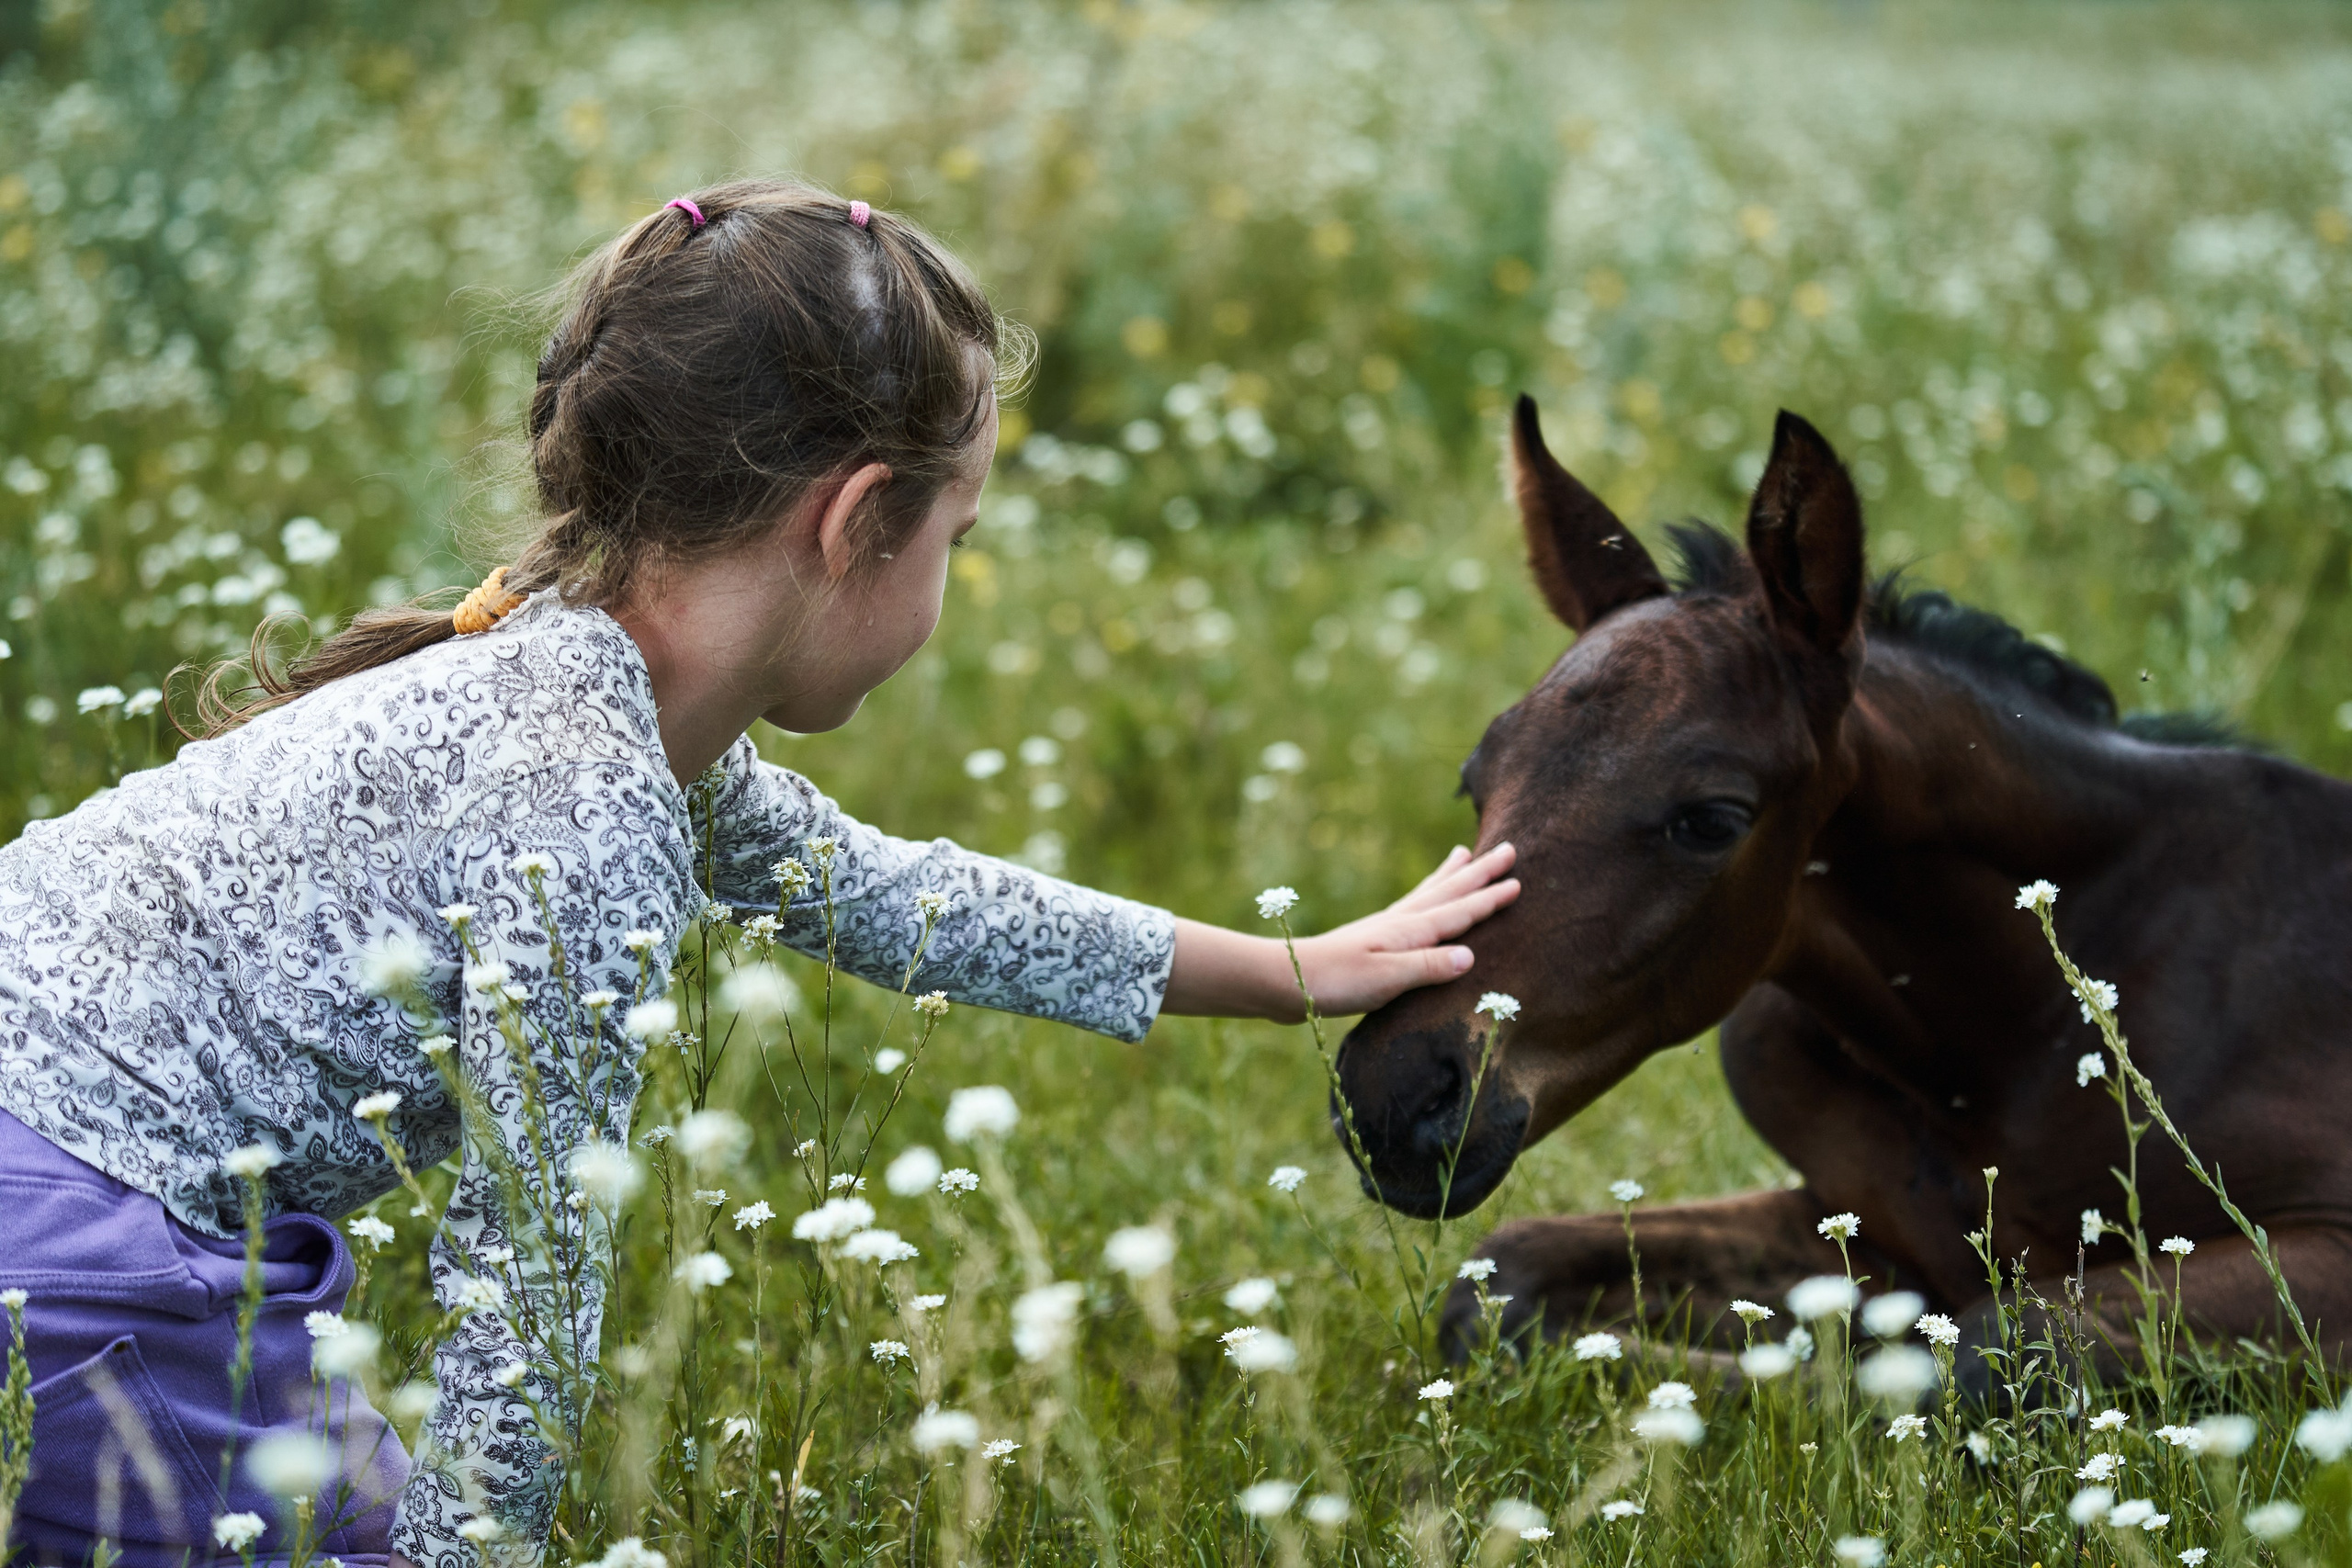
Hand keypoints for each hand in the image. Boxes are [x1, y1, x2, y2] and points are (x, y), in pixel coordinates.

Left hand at [1287, 842, 1518, 1018]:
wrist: (1285, 979)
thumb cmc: (1334, 982)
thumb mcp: (1384, 980)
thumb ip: (1426, 967)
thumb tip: (1471, 954)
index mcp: (1407, 932)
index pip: (1458, 912)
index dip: (1488, 898)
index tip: (1517, 881)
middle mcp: (1400, 923)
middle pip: (1447, 892)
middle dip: (1479, 873)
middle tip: (1508, 848)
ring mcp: (1384, 928)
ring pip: (1429, 894)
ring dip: (1451, 876)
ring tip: (1465, 853)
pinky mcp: (1372, 940)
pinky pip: (1411, 908)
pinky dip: (1425, 895)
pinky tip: (1422, 899)